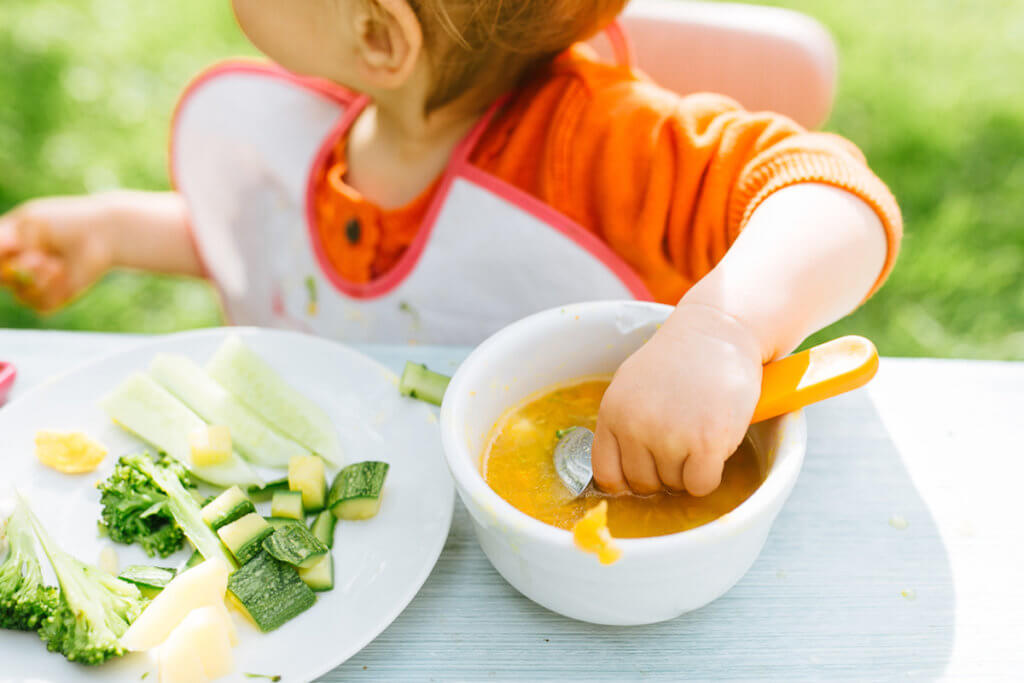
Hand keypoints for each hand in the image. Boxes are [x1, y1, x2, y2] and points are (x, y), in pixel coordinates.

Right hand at [0, 196, 116, 311]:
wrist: (103, 234)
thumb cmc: (67, 222)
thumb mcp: (29, 222)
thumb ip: (1, 237)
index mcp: (8, 248)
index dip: (3, 263)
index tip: (15, 250)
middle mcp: (20, 268)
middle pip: (5, 281)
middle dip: (17, 271)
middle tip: (39, 257)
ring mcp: (38, 284)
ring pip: (21, 295)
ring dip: (38, 278)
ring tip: (55, 263)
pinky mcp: (57, 297)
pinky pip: (42, 305)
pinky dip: (53, 290)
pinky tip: (64, 273)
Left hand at [592, 303, 762, 495]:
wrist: (718, 331)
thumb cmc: (678, 359)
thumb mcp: (630, 384)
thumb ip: (622, 424)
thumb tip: (621, 475)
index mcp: (612, 413)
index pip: (607, 475)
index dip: (628, 481)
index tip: (646, 472)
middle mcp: (635, 426)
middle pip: (644, 484)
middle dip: (664, 472)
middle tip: (681, 443)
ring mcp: (670, 436)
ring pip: (675, 486)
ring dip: (689, 469)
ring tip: (698, 431)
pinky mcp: (706, 443)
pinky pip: (701, 485)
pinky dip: (710, 475)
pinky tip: (713, 446)